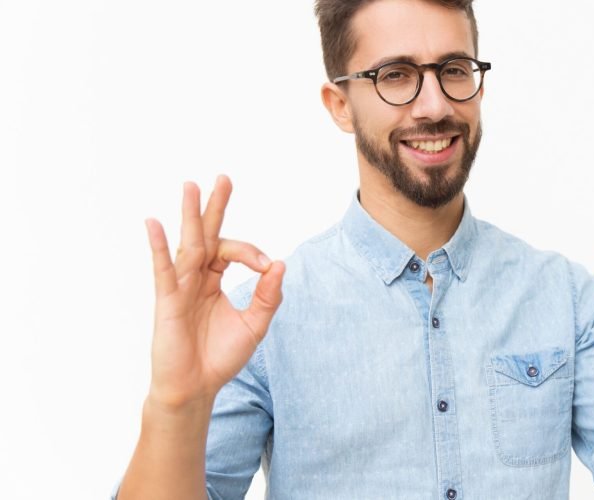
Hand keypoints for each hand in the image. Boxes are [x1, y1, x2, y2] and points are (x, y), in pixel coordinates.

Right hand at [143, 175, 284, 409]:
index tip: (266, 266)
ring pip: (188, 245)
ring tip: (192, 186)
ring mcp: (180, 287)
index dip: (252, 253)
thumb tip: (280, 265)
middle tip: (223, 178)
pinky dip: (158, 247)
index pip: (232, 252)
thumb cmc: (220, 357)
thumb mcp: (254, 325)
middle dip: (215, 207)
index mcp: (215, 280)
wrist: (196, 388)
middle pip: (207, 235)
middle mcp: (196, 278)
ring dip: (191, 215)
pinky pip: (163, 270)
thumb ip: (268, 296)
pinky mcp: (167, 301)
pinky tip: (154, 224)